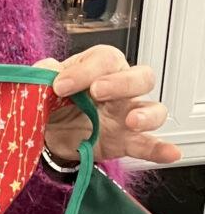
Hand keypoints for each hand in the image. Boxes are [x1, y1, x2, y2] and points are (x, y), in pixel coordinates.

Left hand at [39, 45, 180, 164]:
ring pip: (154, 109)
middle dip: (121, 83)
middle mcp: (120, 89)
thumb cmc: (54, 100)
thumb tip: (44, 71)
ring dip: (146, 114)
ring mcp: (127, 115)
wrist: (48, 132)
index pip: (104, 60)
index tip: (60, 85)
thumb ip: (43, 74)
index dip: (84, 71)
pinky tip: (170, 153)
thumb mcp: (44, 84)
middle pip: (140, 77)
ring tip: (131, 121)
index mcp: (100, 68)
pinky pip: (148, 144)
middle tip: (96, 91)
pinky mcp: (125, 141)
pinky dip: (160, 149)